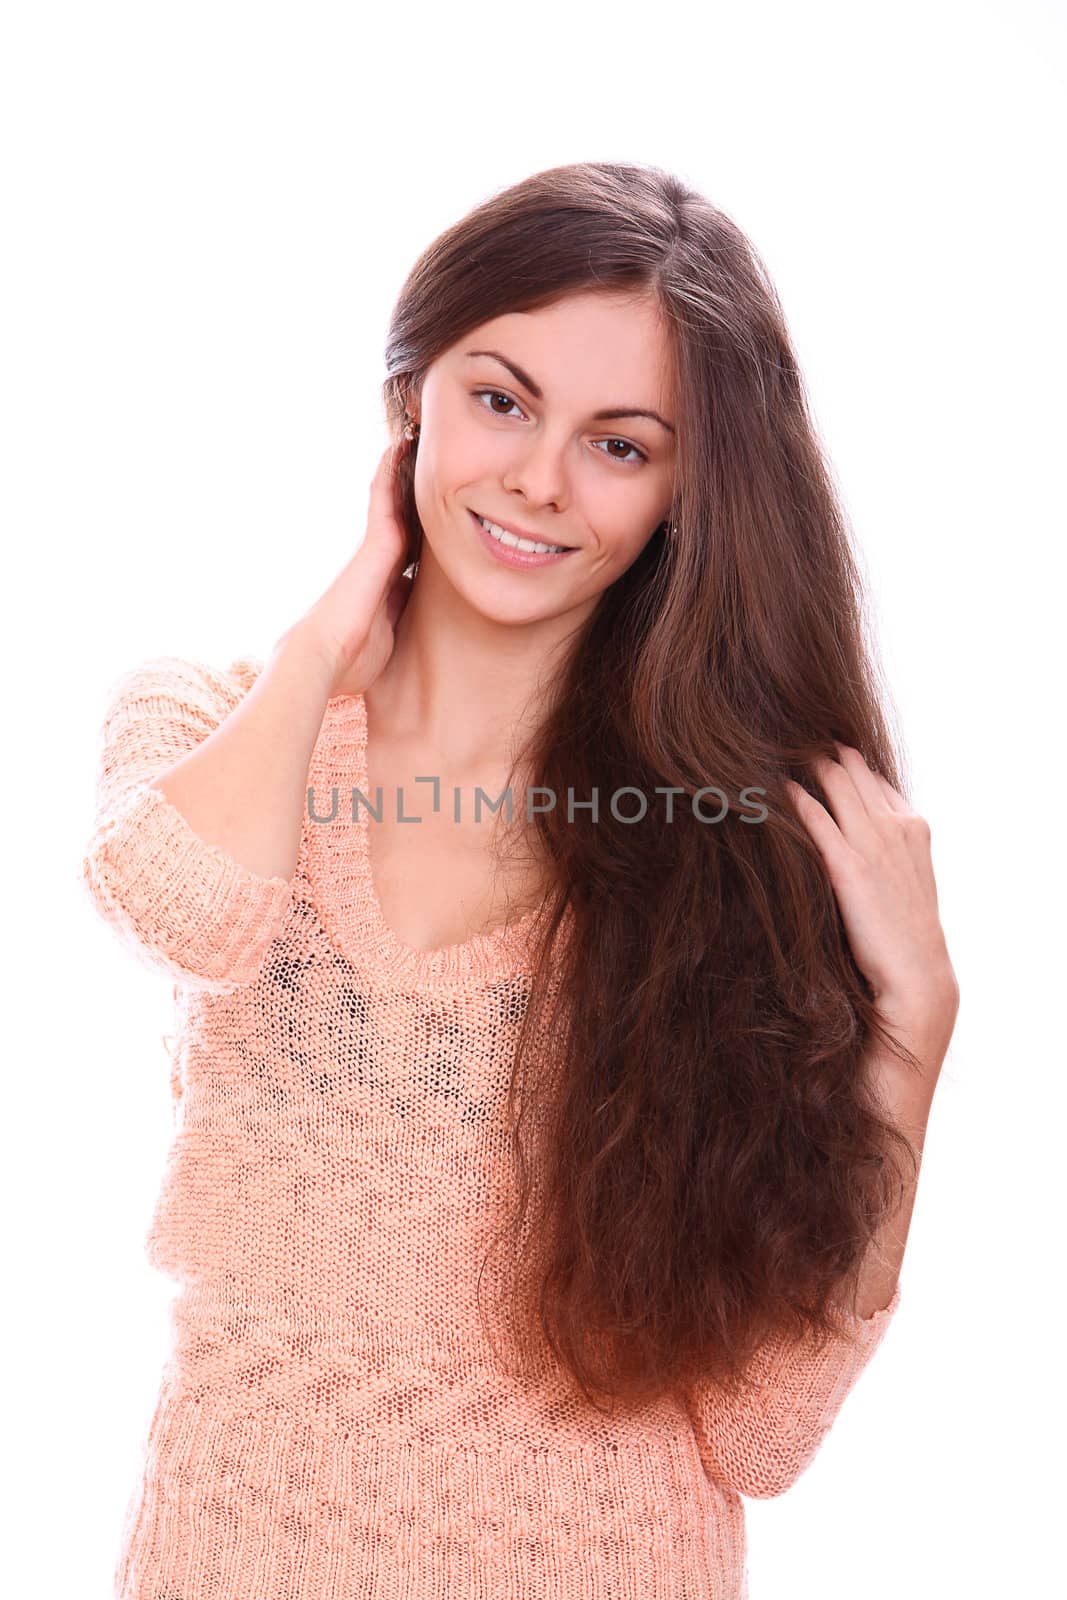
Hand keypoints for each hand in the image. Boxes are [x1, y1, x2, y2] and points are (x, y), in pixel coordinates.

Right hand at [290, 440, 414, 698]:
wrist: (323, 659)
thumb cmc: (351, 661)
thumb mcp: (390, 639)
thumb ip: (404, 623)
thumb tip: (427, 622)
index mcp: (385, 585)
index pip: (407, 549)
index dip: (418, 528)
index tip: (433, 510)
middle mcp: (376, 561)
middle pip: (399, 517)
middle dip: (409, 492)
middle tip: (421, 459)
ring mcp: (373, 549)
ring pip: (389, 501)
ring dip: (397, 472)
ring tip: (409, 441)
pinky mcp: (375, 543)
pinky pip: (384, 498)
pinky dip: (389, 473)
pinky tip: (398, 449)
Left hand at [785, 743, 958, 1069]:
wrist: (917, 978)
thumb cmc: (901, 937)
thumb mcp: (902, 882)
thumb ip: (880, 851)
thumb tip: (838, 834)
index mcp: (912, 827)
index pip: (873, 776)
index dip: (843, 757)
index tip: (810, 743)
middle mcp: (896, 826)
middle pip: (851, 769)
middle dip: (817, 749)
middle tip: (779, 732)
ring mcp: (875, 843)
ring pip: (834, 782)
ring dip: (803, 762)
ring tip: (770, 745)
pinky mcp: (850, 868)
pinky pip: (816, 818)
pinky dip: (793, 798)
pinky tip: (772, 786)